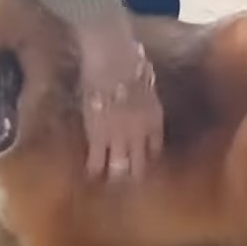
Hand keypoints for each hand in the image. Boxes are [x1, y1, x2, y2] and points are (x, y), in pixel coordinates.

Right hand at [78, 11, 163, 180]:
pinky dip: (95, 169)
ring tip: (112, 187)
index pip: (155, 148)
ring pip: (120, 167)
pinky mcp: (98, 135)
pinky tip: (92, 176)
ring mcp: (119, 137)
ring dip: (116, 178)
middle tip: (129, 187)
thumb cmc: (128, 58)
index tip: (145, 166)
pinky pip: (97, 160)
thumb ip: (144, 85)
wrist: (113, 58)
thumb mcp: (144, 76)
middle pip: (140, 165)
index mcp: (154, 119)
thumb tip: (144, 75)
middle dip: (135, 176)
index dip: (150, 160)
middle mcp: (140, 133)